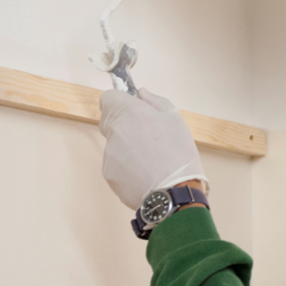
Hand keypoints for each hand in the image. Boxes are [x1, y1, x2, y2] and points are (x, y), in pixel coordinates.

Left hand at [98, 88, 207, 209]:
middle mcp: (115, 130)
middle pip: (109, 120)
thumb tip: (141, 93)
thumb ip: (155, 101)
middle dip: (124, 124)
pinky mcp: (108, 173)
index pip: (108, 98)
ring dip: (126, 147)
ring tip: (150, 158)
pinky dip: (126, 166)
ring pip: (113, 143)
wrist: (173, 192)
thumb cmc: (178, 154)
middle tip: (146, 135)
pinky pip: (115, 163)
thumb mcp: (175, 119)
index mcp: (130, 112)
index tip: (131, 108)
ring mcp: (109, 153)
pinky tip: (144, 172)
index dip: (119, 102)